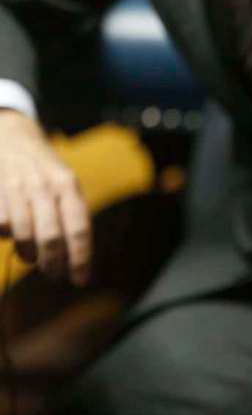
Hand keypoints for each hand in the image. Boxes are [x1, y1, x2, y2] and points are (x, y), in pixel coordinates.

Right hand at [0, 111, 90, 282]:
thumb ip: (71, 213)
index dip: (80, 259)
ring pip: (23, 236)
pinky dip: (5, 235)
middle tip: (54, 274)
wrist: (10, 134)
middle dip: (53, 264)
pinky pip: (1, 226)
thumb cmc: (42, 168)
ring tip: (32, 256)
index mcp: (68, 185)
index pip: (79, 228)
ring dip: (28, 254)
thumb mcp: (65, 182)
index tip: (80, 280)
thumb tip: (76, 257)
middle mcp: (44, 187)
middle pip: (51, 238)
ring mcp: (16, 188)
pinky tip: (10, 232)